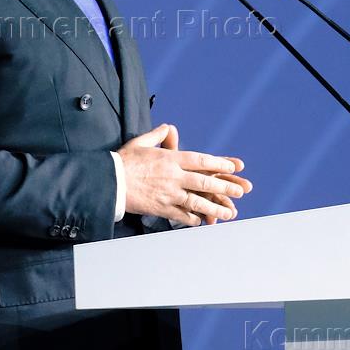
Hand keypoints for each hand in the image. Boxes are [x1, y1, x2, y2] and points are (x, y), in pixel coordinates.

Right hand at [118, 123, 249, 225]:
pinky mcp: (161, 208)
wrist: (109, 183)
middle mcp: (173, 176)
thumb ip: (157, 135)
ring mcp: (169, 194)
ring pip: (198, 201)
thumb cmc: (123, 162)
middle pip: (205, 182)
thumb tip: (167, 128)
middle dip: (225, 187)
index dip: (219, 163)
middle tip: (240, 191)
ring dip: (216, 207)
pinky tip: (202, 221)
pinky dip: (194, 218)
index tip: (232, 166)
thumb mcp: (140, 143)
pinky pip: (182, 215)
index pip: (201, 160)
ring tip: (230, 213)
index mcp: (170, 159)